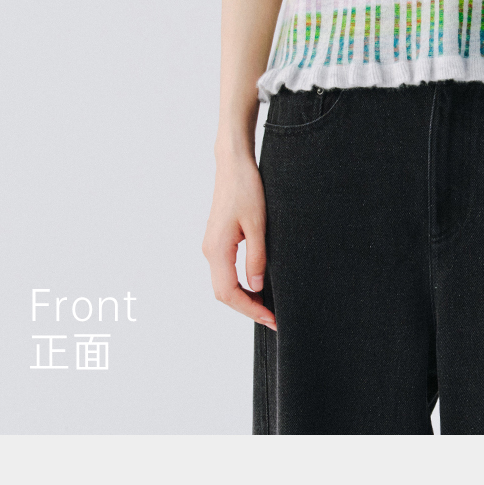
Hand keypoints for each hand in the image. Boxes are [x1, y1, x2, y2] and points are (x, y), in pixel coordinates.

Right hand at [202, 149, 276, 329]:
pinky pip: (226, 272)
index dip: (250, 309)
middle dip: (247, 309)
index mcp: (217, 249)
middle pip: (224, 293)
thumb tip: (256, 287)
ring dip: (244, 298)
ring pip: (224, 284)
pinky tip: (257, 286)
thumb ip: (257, 258)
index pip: (229, 293)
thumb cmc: (246, 189)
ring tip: (268, 306)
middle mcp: (210, 251)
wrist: (233, 165)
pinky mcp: (218, 241)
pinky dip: (240, 285)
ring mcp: (212, 246)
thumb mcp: (258, 224)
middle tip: (273, 318)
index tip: (271, 319)